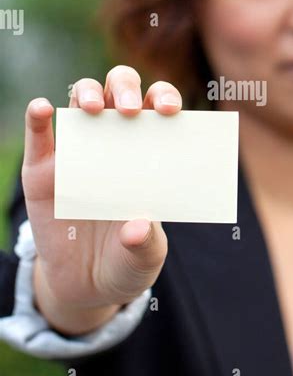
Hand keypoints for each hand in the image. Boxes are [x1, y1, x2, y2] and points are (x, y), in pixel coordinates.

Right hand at [22, 66, 181, 334]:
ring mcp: (77, 150)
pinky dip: (38, 116)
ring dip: (87, 93)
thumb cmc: (127, 259)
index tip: (170, 111)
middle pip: (119, 90)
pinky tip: (43, 109)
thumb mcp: (144, 258)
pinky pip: (38, 135)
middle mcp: (114, 139)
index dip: (165, 98)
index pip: (158, 107)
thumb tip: (137, 227)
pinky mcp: (42, 170)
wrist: (87, 286)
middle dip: (127, 89)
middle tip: (130, 111)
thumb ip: (145, 243)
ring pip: (81, 99)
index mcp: (149, 150)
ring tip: (93, 108)